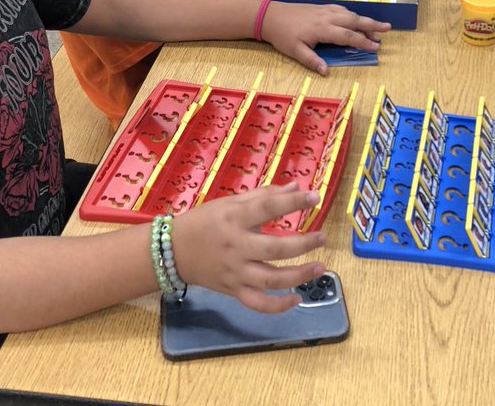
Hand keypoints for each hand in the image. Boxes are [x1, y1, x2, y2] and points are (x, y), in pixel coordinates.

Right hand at [170, 184, 325, 312]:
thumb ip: (264, 196)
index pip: (268, 209)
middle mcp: (237, 247)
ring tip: (319, 267)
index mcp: (235, 219)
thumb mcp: (230, 202)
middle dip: (303, 244)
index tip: (314, 197)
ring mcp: (235, 272)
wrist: (172, 251)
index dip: (293, 202)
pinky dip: (278, 307)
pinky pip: (257, 303)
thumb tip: (296, 187)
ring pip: (271, 280)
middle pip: (275, 249)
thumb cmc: (204, 221)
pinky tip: (296, 299)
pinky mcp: (233, 291)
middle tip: (322, 237)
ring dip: (299, 276)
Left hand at [262, 1, 390, 75]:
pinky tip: (356, 19)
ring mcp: (325, 11)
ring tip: (377, 27)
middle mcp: (327, 17)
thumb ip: (312, 61)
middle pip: (354, 21)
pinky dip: (352, 14)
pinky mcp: (321, 8)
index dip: (363, 42)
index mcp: (323, 29)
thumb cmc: (282, 35)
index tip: (376, 47)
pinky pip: (342, 9)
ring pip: (349, 14)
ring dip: (364, 20)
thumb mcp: (295, 51)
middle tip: (388, 29)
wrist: (270, 15)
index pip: (348, 36)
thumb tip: (326, 72)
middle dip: (372, 25)